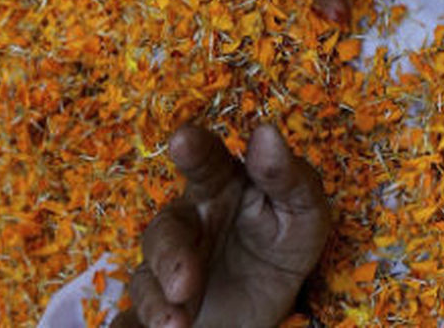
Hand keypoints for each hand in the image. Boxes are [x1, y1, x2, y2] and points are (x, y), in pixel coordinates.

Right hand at [111, 124, 330, 327]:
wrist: (271, 302)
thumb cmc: (285, 239)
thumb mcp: (304, 209)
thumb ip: (287, 175)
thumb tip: (265, 133)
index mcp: (222, 184)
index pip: (206, 161)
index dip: (194, 149)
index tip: (183, 139)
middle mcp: (188, 218)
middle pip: (168, 226)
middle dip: (170, 250)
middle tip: (183, 277)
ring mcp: (169, 262)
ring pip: (149, 273)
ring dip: (162, 296)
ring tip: (181, 315)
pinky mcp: (160, 299)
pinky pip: (139, 309)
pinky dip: (147, 319)